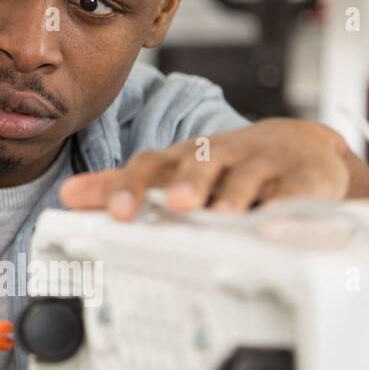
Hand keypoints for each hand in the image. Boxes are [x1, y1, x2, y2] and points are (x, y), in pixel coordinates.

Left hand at [58, 118, 350, 219]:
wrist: (295, 147)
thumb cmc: (220, 167)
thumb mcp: (171, 173)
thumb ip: (119, 187)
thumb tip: (66, 196)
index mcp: (180, 159)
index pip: (148, 165)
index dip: (128, 185)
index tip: (113, 211)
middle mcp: (217, 156)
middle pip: (198, 163)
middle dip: (185, 182)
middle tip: (173, 203)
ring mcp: (261, 165)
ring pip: (245, 175)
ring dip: (231, 193)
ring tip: (220, 214)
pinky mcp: (302, 180)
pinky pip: (294, 192)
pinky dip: (286, 206)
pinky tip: (275, 222)